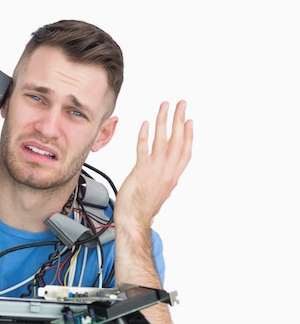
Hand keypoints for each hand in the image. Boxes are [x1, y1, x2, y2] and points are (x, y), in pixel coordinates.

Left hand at [114, 100, 192, 228]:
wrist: (134, 220)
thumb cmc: (142, 207)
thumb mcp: (159, 190)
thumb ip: (164, 178)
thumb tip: (169, 173)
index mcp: (173, 176)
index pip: (185, 151)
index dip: (189, 135)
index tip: (189, 120)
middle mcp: (168, 172)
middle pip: (178, 141)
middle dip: (180, 120)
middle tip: (181, 103)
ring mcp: (156, 171)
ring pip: (163, 141)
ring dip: (164, 121)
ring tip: (164, 106)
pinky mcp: (141, 172)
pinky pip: (144, 150)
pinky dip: (145, 136)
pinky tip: (145, 124)